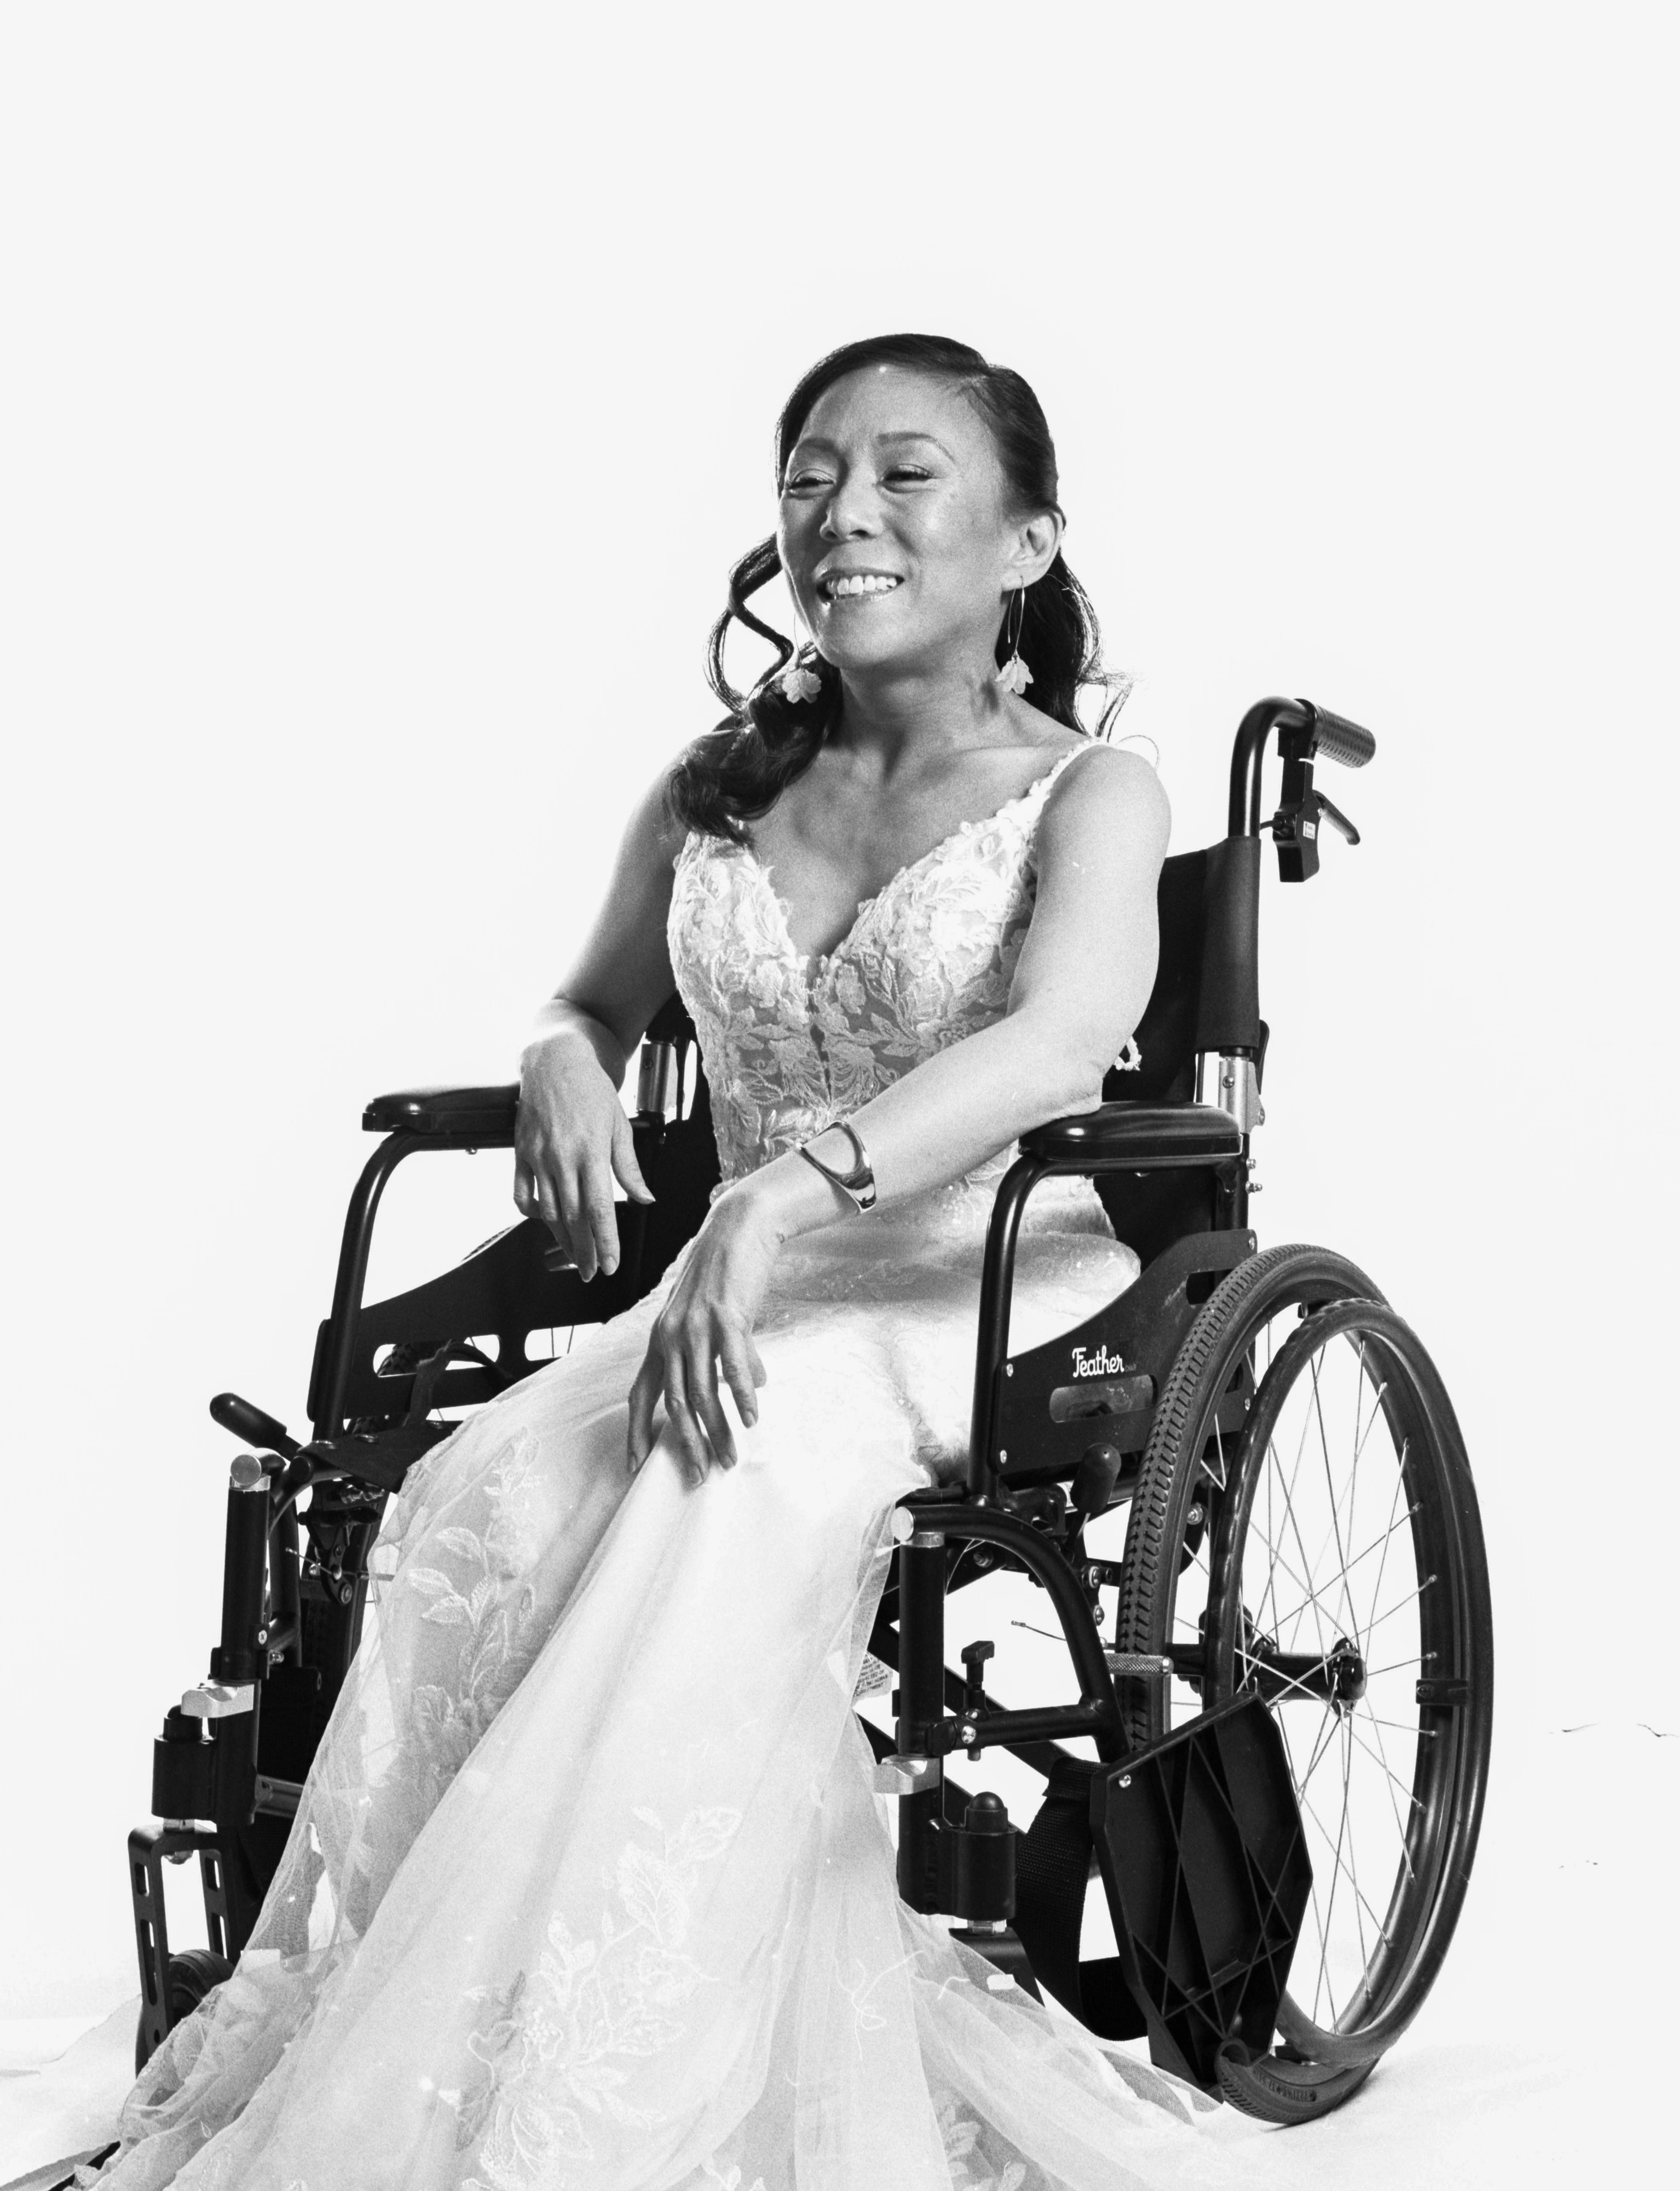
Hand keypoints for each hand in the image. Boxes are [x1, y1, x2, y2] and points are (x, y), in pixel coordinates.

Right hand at [514, 1032, 651, 1279]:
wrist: (556, 1061)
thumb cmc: (592, 1091)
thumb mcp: (620, 1126)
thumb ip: (629, 1167)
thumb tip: (645, 1199)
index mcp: (592, 1152)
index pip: (599, 1209)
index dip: (605, 1241)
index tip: (610, 1265)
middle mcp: (563, 1158)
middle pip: (574, 1218)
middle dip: (584, 1251)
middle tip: (593, 1272)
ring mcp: (538, 1157)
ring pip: (549, 1211)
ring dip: (561, 1239)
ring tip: (574, 1257)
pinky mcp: (520, 1152)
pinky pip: (521, 1193)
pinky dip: (532, 1213)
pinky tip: (545, 1221)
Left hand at [627, 1188, 775, 1481]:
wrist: (738, 1228)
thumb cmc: (725, 1274)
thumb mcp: (713, 1319)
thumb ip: (722, 1354)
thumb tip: (749, 1385)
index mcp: (661, 1339)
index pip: (641, 1394)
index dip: (637, 1431)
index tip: (637, 1465)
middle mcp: (671, 1336)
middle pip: (674, 1404)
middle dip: (687, 1445)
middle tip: (701, 1476)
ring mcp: (697, 1327)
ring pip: (703, 1391)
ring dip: (718, 1430)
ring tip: (732, 1457)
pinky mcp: (726, 1317)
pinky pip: (732, 1365)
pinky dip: (742, 1394)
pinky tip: (751, 1417)